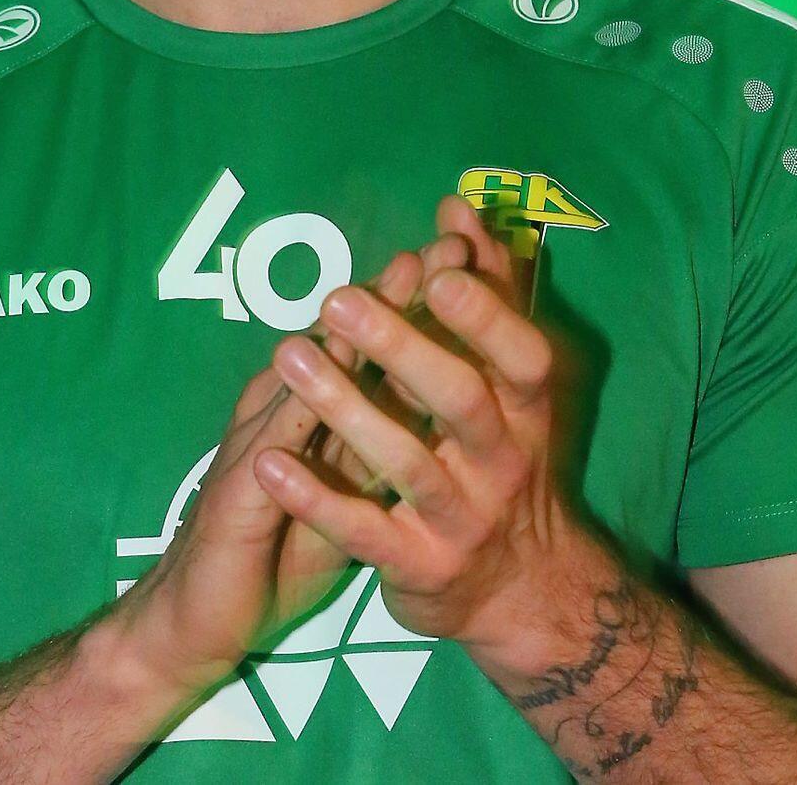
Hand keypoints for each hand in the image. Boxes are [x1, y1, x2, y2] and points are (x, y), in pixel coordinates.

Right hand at [114, 245, 445, 699]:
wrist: (200, 614)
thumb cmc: (278, 548)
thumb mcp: (345, 491)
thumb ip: (382, 440)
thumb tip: (440, 397)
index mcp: (320, 409)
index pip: (376, 346)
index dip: (419, 304)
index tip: (464, 255)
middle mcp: (287, 409)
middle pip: (346, 343)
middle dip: (392, 296)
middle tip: (435, 251)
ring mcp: (258, 440)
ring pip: (307, 377)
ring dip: (344, 334)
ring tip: (378, 291)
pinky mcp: (237, 489)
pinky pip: (269, 446)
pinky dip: (291, 411)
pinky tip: (306, 378)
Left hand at [254, 193, 595, 660]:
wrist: (520, 592)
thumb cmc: (504, 454)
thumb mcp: (511, 381)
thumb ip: (488, 289)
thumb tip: (457, 205)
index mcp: (528, 410)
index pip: (523, 356)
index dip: (486, 314)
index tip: (439, 266)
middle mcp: (503, 462)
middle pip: (461, 401)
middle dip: (403, 346)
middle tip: (341, 298)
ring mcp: (462, 519)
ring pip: (406, 462)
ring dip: (345, 407)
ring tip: (289, 354)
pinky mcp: (420, 568)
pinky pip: (364, 532)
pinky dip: (316, 497)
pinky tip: (267, 461)